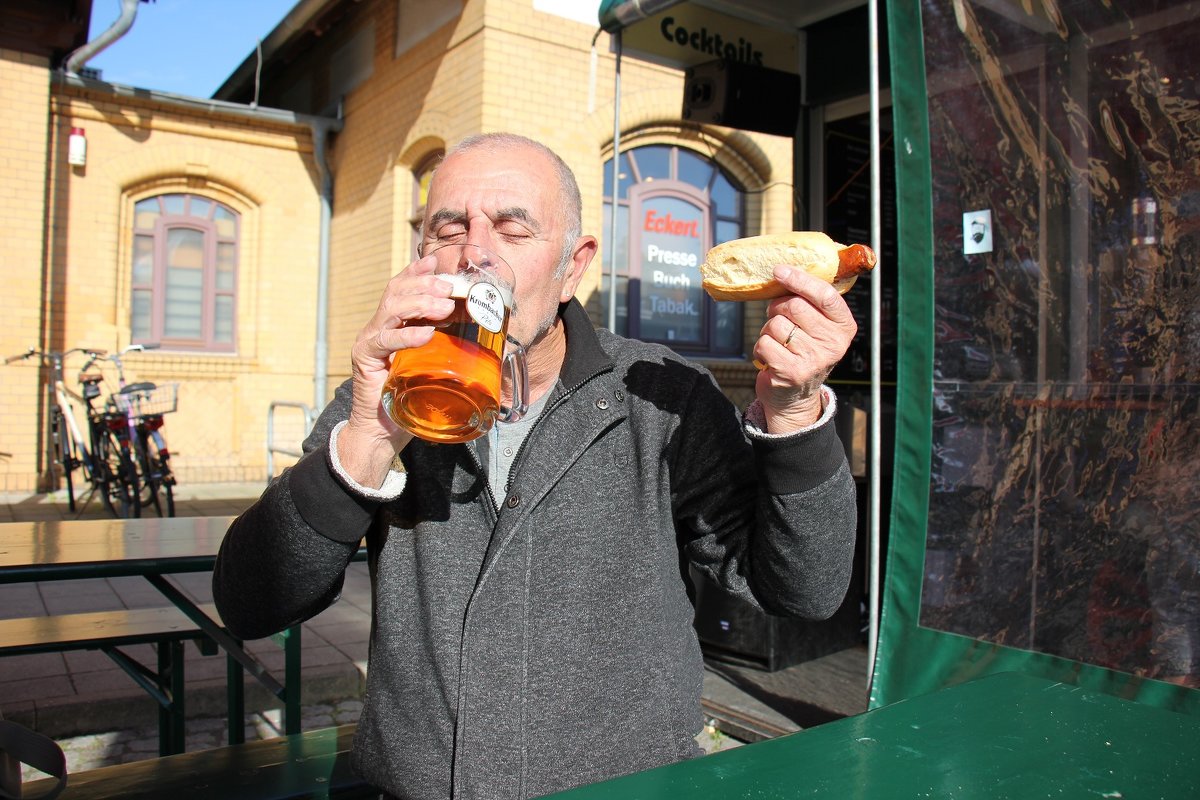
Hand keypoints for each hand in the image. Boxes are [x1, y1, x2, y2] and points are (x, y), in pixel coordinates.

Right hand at [337, 254, 455, 485]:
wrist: (384, 431)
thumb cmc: (412, 396)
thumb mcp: (435, 363)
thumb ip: (450, 345)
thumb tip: (487, 332)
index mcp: (396, 322)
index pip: (404, 286)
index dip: (419, 271)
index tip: (438, 260)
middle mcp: (380, 326)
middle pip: (398, 291)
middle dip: (426, 284)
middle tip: (450, 287)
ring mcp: (371, 340)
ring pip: (391, 309)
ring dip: (420, 303)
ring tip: (444, 307)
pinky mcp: (365, 359)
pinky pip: (383, 341)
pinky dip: (406, 335)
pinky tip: (424, 334)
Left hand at [752, 265, 857, 431]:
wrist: (795, 398)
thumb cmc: (803, 352)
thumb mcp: (818, 327)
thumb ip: (810, 301)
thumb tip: (784, 270)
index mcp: (844, 326)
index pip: (825, 295)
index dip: (800, 279)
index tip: (779, 270)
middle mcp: (833, 344)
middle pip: (794, 305)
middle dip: (778, 308)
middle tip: (779, 320)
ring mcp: (813, 360)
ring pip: (775, 324)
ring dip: (768, 330)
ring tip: (778, 344)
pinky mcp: (791, 373)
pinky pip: (764, 343)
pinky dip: (761, 348)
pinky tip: (771, 358)